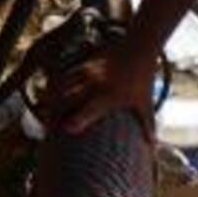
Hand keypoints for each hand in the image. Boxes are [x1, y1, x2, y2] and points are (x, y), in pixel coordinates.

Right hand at [40, 46, 154, 134]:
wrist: (137, 49)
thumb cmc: (142, 80)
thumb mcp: (145, 103)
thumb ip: (146, 125)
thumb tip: (153, 147)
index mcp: (111, 95)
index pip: (93, 108)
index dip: (80, 118)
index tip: (67, 130)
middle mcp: (96, 84)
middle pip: (69, 97)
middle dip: (56, 112)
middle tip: (48, 128)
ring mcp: (87, 73)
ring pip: (62, 86)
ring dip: (52, 100)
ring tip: (44, 114)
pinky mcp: (82, 66)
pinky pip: (64, 77)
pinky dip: (55, 87)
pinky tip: (48, 98)